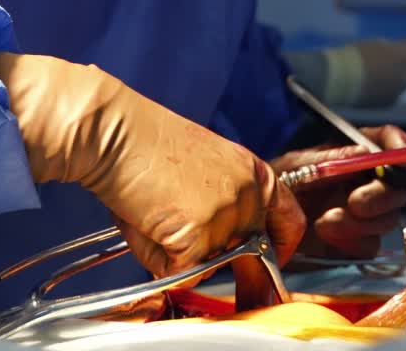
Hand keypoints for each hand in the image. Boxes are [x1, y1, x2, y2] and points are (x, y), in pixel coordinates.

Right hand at [0, 52, 304, 277]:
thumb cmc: (147, 146)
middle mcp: (248, 192)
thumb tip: (226, 249)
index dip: (280, 247)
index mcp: (253, 170)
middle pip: (245, 253)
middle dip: (214, 256)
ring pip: (208, 266)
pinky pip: (181, 273)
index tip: (272, 261)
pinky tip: (146, 222)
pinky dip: (157, 259)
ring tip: (156, 213)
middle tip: (178, 231)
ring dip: (178, 255)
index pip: (289, 219)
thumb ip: (226, 203)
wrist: (116, 132)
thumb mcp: (207, 167)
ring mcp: (227, 214)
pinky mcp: (199, 235)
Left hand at [270, 125, 405, 259]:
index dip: (400, 147)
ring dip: (359, 223)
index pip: (390, 142)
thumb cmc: (277, 185)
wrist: (259, 225)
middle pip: (398, 186)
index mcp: (355, 153)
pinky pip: (370, 245)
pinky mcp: (358, 241)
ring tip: (324, 222)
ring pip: (387, 219)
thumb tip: (365, 152)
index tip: (400, 158)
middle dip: (381, 196)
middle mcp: (366, 181)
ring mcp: (366, 213)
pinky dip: (350, 242)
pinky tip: (326, 237)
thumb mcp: (297, 165)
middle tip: (354, 204)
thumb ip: (331, 160)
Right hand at [353, 36, 405, 106]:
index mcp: (405, 56)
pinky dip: (387, 88)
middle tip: (393, 58)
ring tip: (378, 72)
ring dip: (396, 76)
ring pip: (403, 81)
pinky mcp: (388, 103)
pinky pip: (393, 93)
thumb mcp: (377, 44)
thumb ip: (393, 49)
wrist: (342, 79)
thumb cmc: (357, 56)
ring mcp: (398, 90)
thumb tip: (397, 53)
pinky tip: (373, 84)